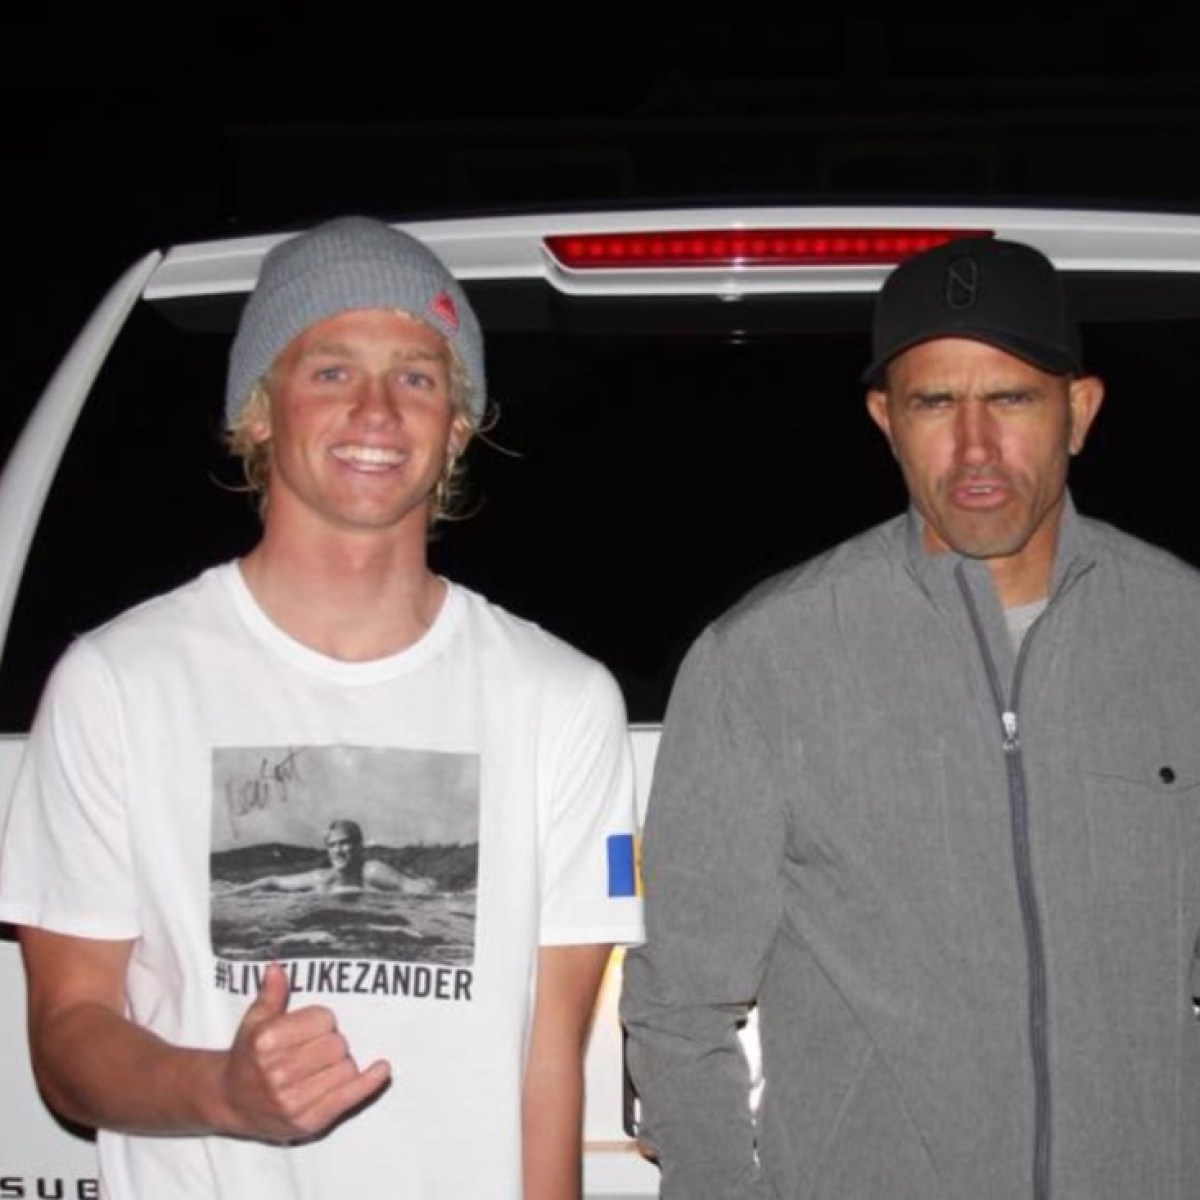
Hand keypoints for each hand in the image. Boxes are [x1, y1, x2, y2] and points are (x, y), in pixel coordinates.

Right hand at [218, 962, 390, 1141]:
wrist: (229, 1102)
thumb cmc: (248, 1056)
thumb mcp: (254, 1022)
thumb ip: (271, 995)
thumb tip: (276, 967)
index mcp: (266, 1042)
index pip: (324, 1019)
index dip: (322, 1021)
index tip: (310, 1029)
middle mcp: (277, 1073)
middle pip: (337, 1044)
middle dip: (333, 1043)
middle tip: (315, 1050)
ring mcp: (292, 1101)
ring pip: (346, 1068)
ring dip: (342, 1064)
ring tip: (321, 1068)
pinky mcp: (307, 1123)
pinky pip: (350, 1097)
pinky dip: (370, 1082)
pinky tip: (382, 1069)